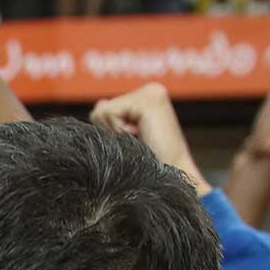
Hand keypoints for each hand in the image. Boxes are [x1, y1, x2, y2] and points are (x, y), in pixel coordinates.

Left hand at [90, 83, 208, 192]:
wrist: (170, 179)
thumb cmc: (149, 167)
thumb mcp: (126, 141)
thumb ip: (112, 119)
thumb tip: (99, 103)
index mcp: (146, 98)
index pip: (104, 111)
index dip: (110, 134)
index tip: (135, 143)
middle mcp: (150, 90)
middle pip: (100, 111)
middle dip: (111, 133)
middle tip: (137, 143)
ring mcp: (150, 93)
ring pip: (102, 112)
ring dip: (115, 134)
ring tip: (139, 140)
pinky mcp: (148, 100)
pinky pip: (109, 113)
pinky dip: (118, 131)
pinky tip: (139, 136)